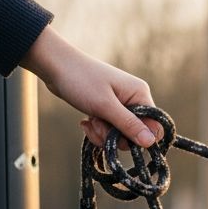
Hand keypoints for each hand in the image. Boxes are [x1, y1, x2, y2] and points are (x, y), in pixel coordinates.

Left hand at [21, 26, 160, 148]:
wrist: (53, 65)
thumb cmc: (80, 80)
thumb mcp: (105, 105)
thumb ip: (129, 125)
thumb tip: (151, 143)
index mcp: (140, 95)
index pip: (154, 126)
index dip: (141, 137)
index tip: (122, 137)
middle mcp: (134, 100)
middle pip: (136, 134)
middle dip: (115, 136)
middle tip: (98, 124)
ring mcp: (121, 105)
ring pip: (121, 135)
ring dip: (104, 134)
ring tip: (90, 121)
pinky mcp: (108, 110)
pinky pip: (110, 130)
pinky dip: (98, 131)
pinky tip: (86, 122)